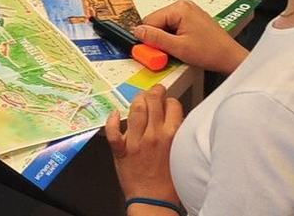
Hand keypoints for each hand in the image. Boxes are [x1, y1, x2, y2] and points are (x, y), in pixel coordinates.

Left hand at [105, 84, 183, 208]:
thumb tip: (174, 120)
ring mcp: (135, 142)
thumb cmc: (169, 184)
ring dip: (138, 99)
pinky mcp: (121, 150)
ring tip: (140, 97)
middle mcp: (153, 136)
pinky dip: (112, 121)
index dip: (170, 101)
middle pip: (153, 101)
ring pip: (135, 110)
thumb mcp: (181, 155)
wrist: (153, 202)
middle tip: (154, 91)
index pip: (173, 105)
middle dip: (154, 91)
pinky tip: (115, 114)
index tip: (168, 102)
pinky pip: (113, 132)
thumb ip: (177, 136)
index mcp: (172, 136)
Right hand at [134, 0, 247, 74]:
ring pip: (166, 25)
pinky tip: (182, 46)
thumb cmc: (210, 52)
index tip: (148, 51)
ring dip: (166, 38)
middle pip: (158, 21)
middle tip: (165, 53)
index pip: (150, 20)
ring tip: (177, 50)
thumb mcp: (178, 48)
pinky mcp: (193, 18)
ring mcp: (189, 11)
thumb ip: (155, 39)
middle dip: (158, 38)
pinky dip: (174, 36)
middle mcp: (183, 5)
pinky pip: (175, 26)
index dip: (148, 37)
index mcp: (179, 8)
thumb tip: (138, 32)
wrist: (230, 57)